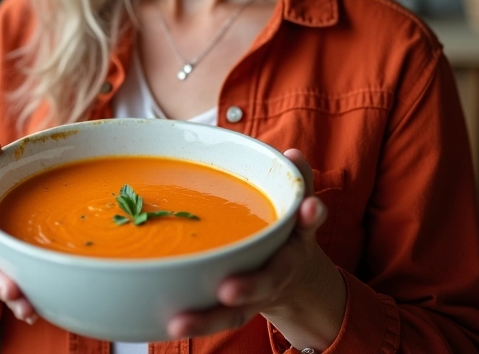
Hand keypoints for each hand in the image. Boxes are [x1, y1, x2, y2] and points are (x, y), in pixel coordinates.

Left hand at [166, 149, 345, 349]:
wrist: (294, 277)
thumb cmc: (283, 229)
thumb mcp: (292, 204)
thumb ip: (293, 180)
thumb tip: (293, 154)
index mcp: (296, 235)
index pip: (307, 222)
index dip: (309, 215)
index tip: (310, 207)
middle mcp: (280, 268)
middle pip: (269, 280)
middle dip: (251, 285)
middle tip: (227, 290)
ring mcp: (258, 293)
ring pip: (237, 311)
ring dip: (208, 318)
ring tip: (179, 322)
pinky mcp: (239, 309)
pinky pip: (219, 318)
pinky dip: (197, 323)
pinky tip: (169, 323)